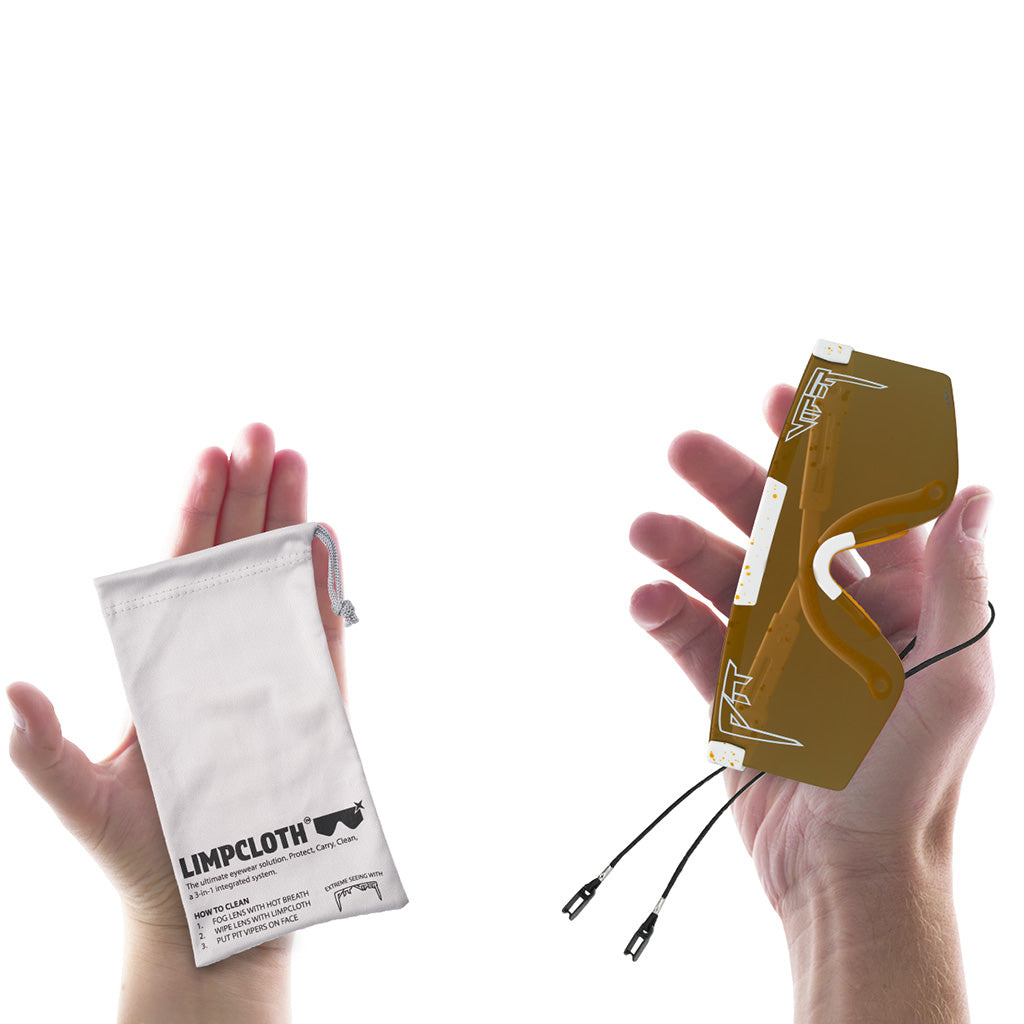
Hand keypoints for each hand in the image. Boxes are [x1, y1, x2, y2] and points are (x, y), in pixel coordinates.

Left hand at [7, 423, 347, 940]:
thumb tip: (10, 686)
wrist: (205, 898)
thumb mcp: (74, 798)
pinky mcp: (312, 695)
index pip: (179, 567)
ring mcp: (269, 666)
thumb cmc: (137, 848)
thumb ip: (42, 746)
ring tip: (297, 459)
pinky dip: (326, 580)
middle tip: (260, 429)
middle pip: (235, 553)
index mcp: (164, 657)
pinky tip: (327, 536)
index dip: (194, 511)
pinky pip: (322, 627)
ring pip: (280, 576)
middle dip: (249, 490)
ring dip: (289, 517)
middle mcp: (218, 649)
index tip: (208, 458)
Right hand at [628, 384, 993, 912]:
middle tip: (683, 449)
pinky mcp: (731, 690)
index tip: (781, 398)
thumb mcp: (951, 680)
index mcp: (894, 601)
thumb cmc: (913, 781)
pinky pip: (691, 637)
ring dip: (682, 547)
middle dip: (732, 486)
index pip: (855, 504)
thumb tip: (974, 488)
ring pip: (722, 576)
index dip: (821, 448)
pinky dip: (666, 615)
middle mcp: (830, 614)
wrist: (847, 876)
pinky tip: (647, 600)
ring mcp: (775, 650)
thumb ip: (955, 581)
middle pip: (773, 530)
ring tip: (645, 529)